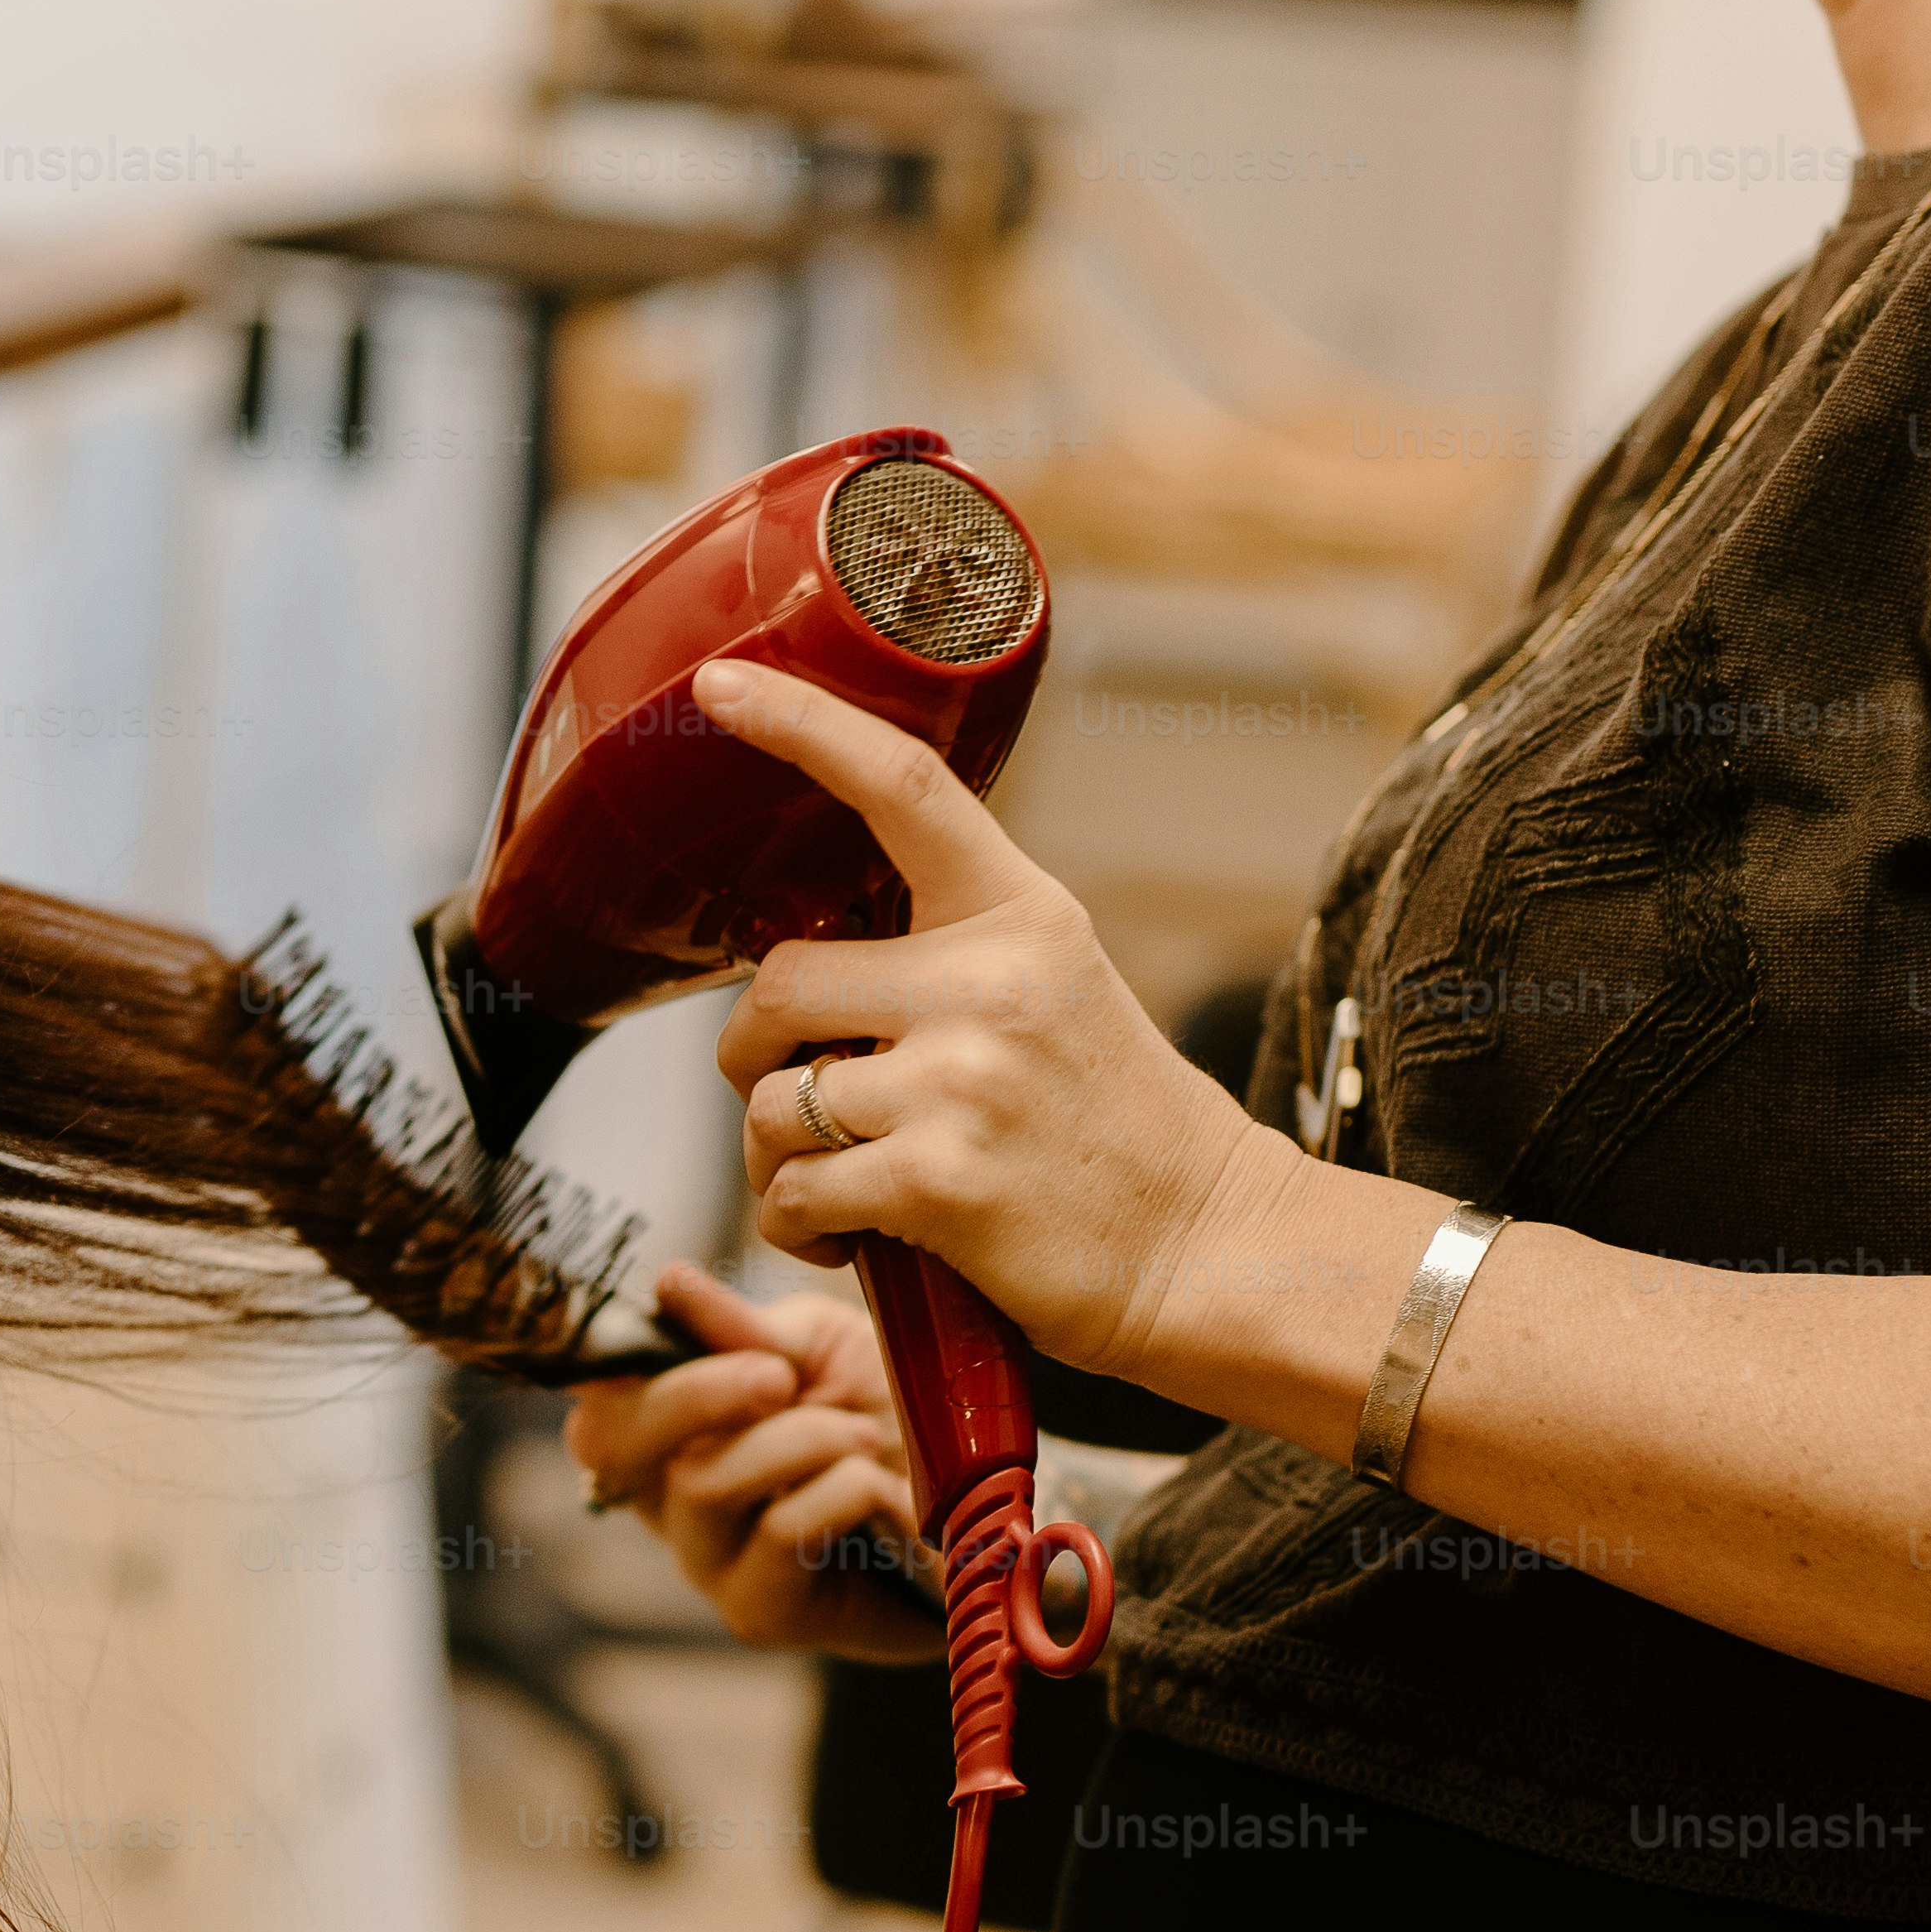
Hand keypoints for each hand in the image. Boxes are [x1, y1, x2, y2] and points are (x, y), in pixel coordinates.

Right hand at [553, 1263, 942, 1663]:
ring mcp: (706, 1560)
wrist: (977, 1502)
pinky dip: (837, 1491)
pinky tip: (880, 1489)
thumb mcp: (820, 1350)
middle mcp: (666, 1498)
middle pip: (612, 1443)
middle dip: (697, 1392)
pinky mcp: (760, 1611)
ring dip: (796, 1440)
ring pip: (703, 1483)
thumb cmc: (886, 1415)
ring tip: (863, 1432)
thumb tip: (668, 1285)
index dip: (607, 1360)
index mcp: (666, 1429)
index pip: (591, 1399)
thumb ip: (745, 1331)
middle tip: (777, 1374)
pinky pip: (778, 1534)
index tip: (674, 1310)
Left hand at [692, 659, 1286, 1387]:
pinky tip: (850, 1237)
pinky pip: (793, 1192)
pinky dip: (796, 1226)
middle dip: (751, 1054)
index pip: (900, 786)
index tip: (719, 684)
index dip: (798, 725)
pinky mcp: (939, 1180)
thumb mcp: (1058, 992)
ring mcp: (964, 1080)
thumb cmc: (1116, 1131)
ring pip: (772, 1102)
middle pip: (780, 980)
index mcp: (1023, 914)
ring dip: (773, 1159)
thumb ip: (952, 956)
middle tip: (789, 1098)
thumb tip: (807, 967)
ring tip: (834, 1186)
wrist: (1211, 1247)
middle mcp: (991, 982)